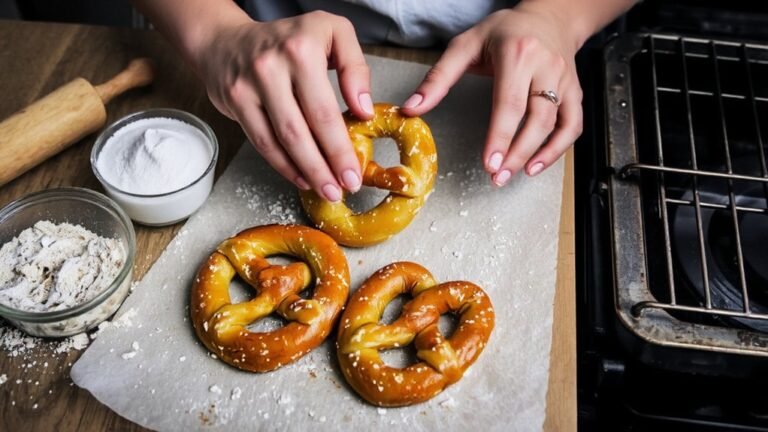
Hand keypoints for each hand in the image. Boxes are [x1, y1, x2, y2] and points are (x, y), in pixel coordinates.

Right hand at [192, 11, 373, 200]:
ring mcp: (249, 86)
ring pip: (279, 140)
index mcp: (301, 50)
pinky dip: (283, 164)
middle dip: (324, 167)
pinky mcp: (235, 102)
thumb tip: (363, 109)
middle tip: (341, 190)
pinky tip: (301, 177)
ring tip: (325, 189)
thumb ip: (355, 67)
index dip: (340, 148)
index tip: (354, 173)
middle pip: (301, 130)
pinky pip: (261, 141)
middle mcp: (272, 67)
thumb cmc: (290, 39)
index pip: (324, 110)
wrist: (228, 39)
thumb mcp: (333, 33)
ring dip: (304, 171)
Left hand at [401, 3, 583, 185]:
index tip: (490, 162)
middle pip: (537, 117)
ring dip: (538, 154)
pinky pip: (573, 124)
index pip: (509, 102)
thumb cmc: (504, 32)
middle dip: (517, 152)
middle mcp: (545, 66)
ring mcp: (565, 80)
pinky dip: (559, 148)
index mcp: (517, 54)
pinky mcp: (575, 91)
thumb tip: (412, 108)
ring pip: (558, 124)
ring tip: (514, 174)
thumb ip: (437, 78)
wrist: (548, 17)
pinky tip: (538, 163)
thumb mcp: (465, 46)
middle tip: (498, 176)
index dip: (500, 136)